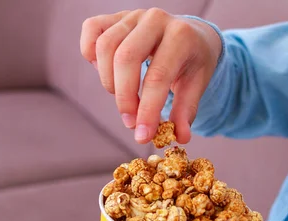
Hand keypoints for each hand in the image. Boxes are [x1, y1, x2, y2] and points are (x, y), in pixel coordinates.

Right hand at [80, 9, 221, 143]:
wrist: (191, 33)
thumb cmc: (192, 62)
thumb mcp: (196, 85)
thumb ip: (186, 111)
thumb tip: (179, 137)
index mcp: (181, 35)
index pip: (157, 76)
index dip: (147, 110)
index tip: (142, 136)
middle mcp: (155, 19)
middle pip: (125, 59)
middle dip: (124, 98)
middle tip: (130, 123)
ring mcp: (133, 15)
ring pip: (105, 47)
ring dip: (109, 82)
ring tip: (124, 98)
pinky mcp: (115, 16)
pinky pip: (91, 31)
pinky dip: (91, 55)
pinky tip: (107, 73)